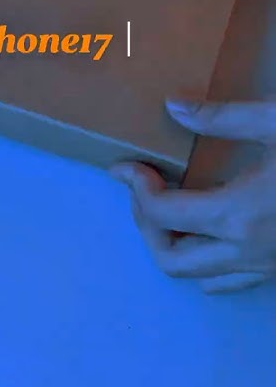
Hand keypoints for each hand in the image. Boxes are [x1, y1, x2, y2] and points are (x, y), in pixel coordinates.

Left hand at [111, 97, 275, 293]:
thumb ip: (222, 118)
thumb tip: (173, 107)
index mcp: (240, 213)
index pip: (162, 213)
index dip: (134, 189)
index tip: (125, 165)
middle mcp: (248, 250)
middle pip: (171, 260)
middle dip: (145, 224)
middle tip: (143, 189)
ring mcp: (266, 266)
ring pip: (198, 277)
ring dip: (171, 244)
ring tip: (169, 206)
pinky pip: (229, 279)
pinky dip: (203, 259)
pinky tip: (208, 227)